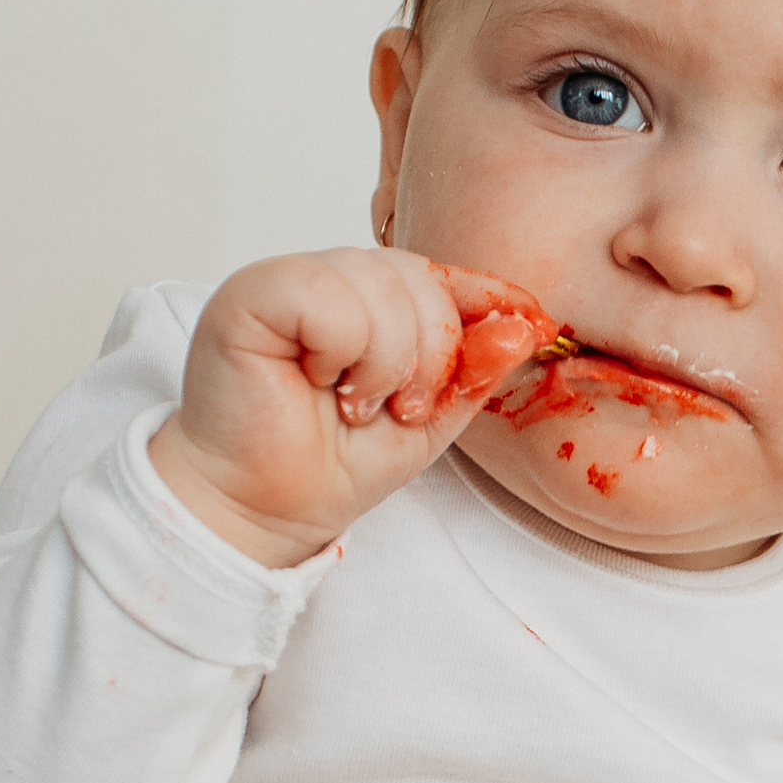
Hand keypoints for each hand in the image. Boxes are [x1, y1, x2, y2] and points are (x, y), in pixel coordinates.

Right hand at [147, 247, 554, 567]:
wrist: (264, 511)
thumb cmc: (331, 466)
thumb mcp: (429, 421)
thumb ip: (473, 372)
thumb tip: (526, 326)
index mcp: (366, 298)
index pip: (437, 271)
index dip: (486, 296)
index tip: (533, 324)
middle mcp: (327, 278)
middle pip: (416, 275)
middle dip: (432, 352)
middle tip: (398, 407)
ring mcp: (286, 279)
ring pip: (378, 282)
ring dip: (385, 360)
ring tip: (354, 403)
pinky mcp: (249, 294)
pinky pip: (327, 296)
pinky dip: (342, 350)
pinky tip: (320, 383)